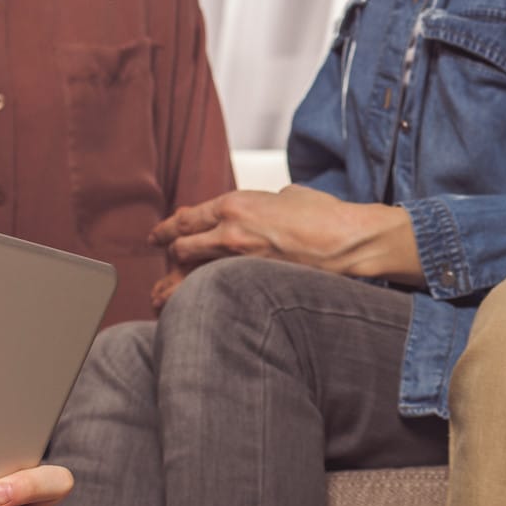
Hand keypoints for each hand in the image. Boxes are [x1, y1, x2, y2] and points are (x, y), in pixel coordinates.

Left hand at [148, 185, 420, 302]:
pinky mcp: (252, 284)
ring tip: (160, 297)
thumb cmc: (325, 215)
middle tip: (161, 266)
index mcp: (235, 204)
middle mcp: (230, 231)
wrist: (347, 241)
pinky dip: (197, 301)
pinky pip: (213, 293)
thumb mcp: (288, 195)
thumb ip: (265, 202)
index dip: (167, 228)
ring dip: (172, 287)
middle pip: (181, 247)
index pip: (187, 218)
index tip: (158, 235)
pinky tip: (188, 310)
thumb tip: (262, 208)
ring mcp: (239, 261)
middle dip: (168, 257)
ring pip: (190, 276)